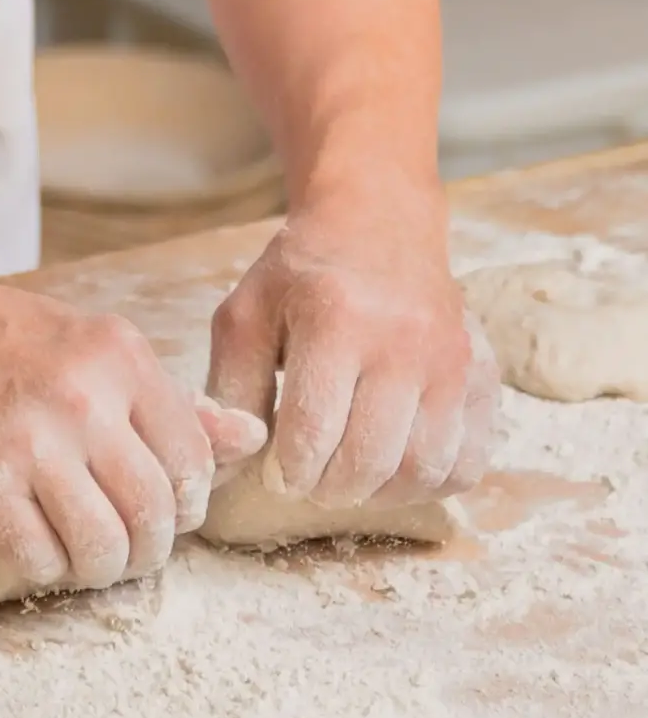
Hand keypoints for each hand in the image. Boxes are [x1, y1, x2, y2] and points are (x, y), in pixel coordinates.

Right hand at [0, 266, 266, 592]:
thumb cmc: (0, 339)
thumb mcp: (92, 346)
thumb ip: (169, 401)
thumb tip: (252, 438)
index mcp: (119, 356)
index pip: (194, 461)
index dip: (185, 503)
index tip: (160, 508)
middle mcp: (83, 397)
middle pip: (154, 514)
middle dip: (147, 548)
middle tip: (124, 545)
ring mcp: (31, 442)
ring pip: (104, 548)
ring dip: (99, 568)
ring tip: (81, 551)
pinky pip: (41, 560)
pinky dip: (45, 567)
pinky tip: (31, 538)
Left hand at [206, 182, 499, 509]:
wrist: (378, 223)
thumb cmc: (302, 275)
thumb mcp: (247, 313)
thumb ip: (232, 386)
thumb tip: (235, 458)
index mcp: (336, 318)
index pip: (313, 431)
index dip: (288, 471)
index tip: (276, 475)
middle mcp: (404, 340)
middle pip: (369, 459)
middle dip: (330, 487)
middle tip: (311, 482)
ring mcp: (453, 361)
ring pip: (422, 471)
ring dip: (379, 493)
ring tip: (349, 478)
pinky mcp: (484, 377)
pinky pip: (467, 463)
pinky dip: (430, 485)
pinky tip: (395, 468)